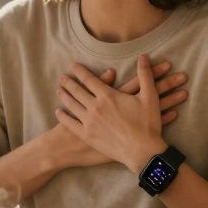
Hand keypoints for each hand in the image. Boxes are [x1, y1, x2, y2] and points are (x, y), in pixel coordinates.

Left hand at [55, 54, 176, 173]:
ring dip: (64, 96)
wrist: (142, 152)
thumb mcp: (149, 96)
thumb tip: (144, 56)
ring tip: (59, 91)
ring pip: (71, 106)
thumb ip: (145, 75)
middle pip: (77, 91)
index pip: (89, 79)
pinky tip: (58, 112)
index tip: (72, 65)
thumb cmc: (147, 124)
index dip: (79, 71)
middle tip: (62, 77)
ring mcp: (89, 122)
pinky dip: (63, 117)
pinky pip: (70, 124)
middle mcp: (95, 107)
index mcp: (108, 96)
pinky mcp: (87, 136)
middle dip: (68, 82)